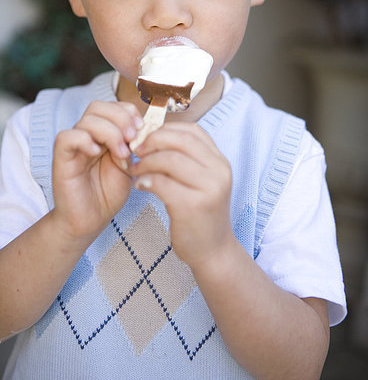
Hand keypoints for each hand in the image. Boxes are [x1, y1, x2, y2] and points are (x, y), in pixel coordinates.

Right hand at [52, 101, 142, 242]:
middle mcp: (88, 134)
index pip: (113, 106)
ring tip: (121, 154)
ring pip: (87, 120)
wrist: (91, 219)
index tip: (142, 128)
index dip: (128, 111)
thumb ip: (134, 145)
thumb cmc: (109, 192)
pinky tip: (96, 152)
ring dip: (110, 132)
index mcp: (104, 132)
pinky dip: (84, 140)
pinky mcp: (62, 158)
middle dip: (120, 118)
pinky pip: (67, 137)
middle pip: (99, 106)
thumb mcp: (129, 164)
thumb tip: (145, 128)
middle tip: (133, 138)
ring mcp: (74, 145)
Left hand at [132, 123, 233, 268]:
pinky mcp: (192, 206)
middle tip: (136, 149)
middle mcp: (219, 171)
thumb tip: (153, 138)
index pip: (193, 131)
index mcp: (220, 161)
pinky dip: (146, 180)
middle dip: (153, 141)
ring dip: (146, 162)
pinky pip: (162, 183)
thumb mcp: (201, 181)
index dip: (166, 128)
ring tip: (135, 169)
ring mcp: (208, 188)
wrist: (213, 250)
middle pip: (181, 141)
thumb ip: (185, 160)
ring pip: (169, 160)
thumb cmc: (200, 214)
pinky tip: (140, 185)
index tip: (147, 137)